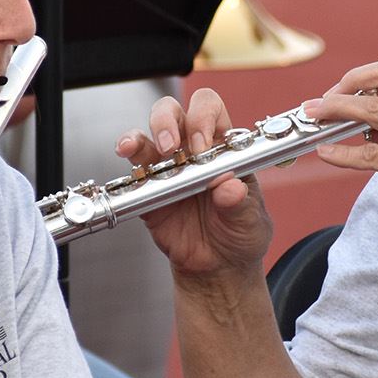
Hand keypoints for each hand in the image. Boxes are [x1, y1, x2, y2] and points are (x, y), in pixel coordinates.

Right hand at [112, 88, 272, 281]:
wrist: (217, 268)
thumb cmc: (240, 234)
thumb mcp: (250, 221)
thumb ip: (241, 203)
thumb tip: (230, 187)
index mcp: (223, 148)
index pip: (211, 110)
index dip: (204, 119)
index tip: (203, 146)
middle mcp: (192, 150)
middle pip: (175, 110)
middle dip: (171, 120)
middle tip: (177, 147)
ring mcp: (168, 166)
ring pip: (150, 131)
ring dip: (148, 134)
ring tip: (154, 151)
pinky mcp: (148, 188)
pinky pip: (134, 165)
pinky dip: (129, 153)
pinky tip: (127, 152)